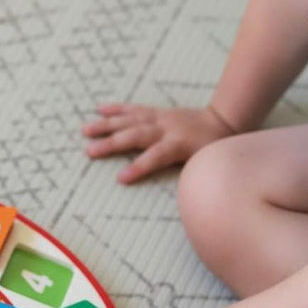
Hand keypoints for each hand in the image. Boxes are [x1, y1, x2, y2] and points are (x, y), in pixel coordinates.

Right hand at [82, 104, 234, 183]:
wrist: (222, 120)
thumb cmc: (212, 149)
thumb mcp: (205, 165)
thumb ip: (191, 177)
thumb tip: (180, 198)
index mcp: (178, 144)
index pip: (156, 156)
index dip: (138, 167)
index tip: (119, 179)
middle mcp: (166, 129)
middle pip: (136, 136)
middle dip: (112, 143)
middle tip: (89, 151)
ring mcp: (160, 118)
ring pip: (130, 120)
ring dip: (107, 125)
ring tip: (85, 130)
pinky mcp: (156, 111)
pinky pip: (134, 109)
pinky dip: (117, 109)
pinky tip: (100, 109)